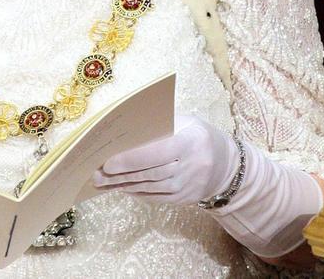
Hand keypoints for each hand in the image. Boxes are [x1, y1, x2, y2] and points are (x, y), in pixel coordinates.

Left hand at [93, 114, 239, 205]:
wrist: (226, 164)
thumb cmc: (197, 135)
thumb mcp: (185, 123)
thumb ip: (159, 126)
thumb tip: (126, 128)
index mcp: (190, 142)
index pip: (157, 152)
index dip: (132, 158)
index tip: (109, 160)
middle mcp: (191, 167)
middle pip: (151, 172)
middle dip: (122, 173)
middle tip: (98, 172)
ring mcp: (189, 187)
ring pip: (151, 187)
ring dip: (124, 185)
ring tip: (103, 181)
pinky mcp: (185, 200)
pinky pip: (156, 197)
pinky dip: (137, 192)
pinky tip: (122, 187)